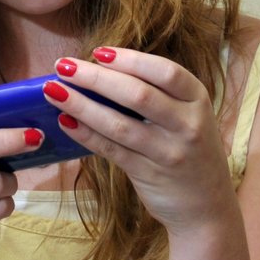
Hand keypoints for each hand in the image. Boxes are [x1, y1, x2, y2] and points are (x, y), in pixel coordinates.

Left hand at [45, 50, 235, 234]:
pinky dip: (86, 134)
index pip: (165, 71)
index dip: (130, 59)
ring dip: (81, 105)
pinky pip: (111, 150)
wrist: (207, 207)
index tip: (98, 52)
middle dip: (95, 77)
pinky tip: (65, 121)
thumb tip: (100, 68)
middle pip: (137, 94)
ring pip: (118, 124)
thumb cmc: (187, 146)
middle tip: (63, 65)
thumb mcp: (185, 113)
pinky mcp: (148, 175)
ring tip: (53, 91)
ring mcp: (168, 152)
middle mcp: (187, 124)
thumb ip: (154, 92)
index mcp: (197, 99)